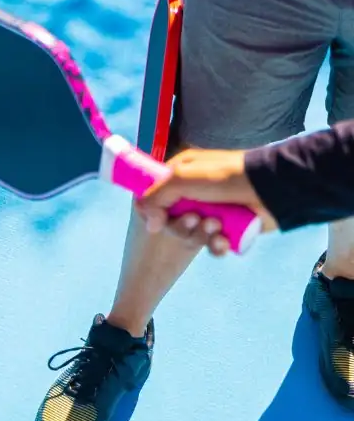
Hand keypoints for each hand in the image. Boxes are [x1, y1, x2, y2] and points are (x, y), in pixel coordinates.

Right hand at [136, 148, 275, 255]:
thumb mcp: (181, 179)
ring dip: (200, 236)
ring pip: (192, 234)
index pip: (156, 196)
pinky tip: (224, 242)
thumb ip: (156, 196)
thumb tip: (149, 224)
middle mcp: (194, 193)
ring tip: (217, 227)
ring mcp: (212, 211)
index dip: (154, 211)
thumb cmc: (225, 177)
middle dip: (182, 225)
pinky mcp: (229, 229)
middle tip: (195, 220)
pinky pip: (212, 245)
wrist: (270, 189)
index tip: (156, 220)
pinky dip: (216, 246)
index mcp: (181, 174)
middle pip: (172, 219)